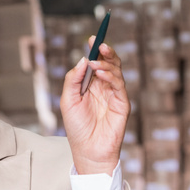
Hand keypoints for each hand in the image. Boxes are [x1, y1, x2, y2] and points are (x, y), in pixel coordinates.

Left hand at [60, 38, 129, 174]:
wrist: (87, 151)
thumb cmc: (77, 129)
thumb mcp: (67, 100)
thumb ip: (73, 79)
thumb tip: (82, 59)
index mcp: (91, 85)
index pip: (95, 62)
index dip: (94, 50)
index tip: (91, 38)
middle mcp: (104, 87)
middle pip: (109, 63)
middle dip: (105, 51)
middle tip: (99, 43)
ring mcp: (114, 95)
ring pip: (116, 71)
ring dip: (106, 63)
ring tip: (95, 62)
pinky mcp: (122, 104)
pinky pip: (119, 85)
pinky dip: (111, 76)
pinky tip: (100, 73)